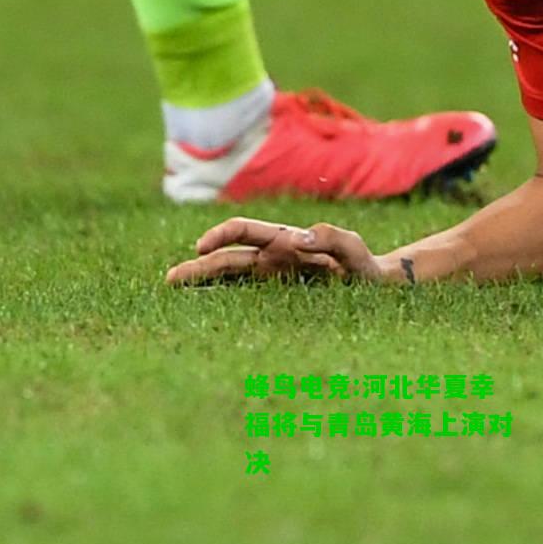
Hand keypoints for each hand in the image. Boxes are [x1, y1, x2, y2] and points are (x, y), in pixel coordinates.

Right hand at [167, 218, 395, 287]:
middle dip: (197, 267)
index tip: (201, 248)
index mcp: (283, 240)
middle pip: (226, 258)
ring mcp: (270, 279)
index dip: (220, 236)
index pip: (243, 231)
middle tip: (168, 281)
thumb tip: (298, 237)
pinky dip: (220, 302)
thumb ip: (332, 238)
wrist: (374, 286)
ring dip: (201, 284)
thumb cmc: (364, 265)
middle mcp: (271, 258)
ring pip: (228, 279)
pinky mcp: (274, 297)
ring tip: (173, 294)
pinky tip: (201, 312)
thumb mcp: (353, 249)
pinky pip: (242, 299)